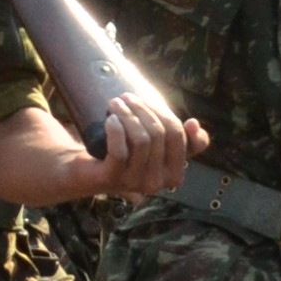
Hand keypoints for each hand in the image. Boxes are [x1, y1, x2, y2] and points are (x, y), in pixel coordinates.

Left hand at [64, 96, 201, 202]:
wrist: (87, 169)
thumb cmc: (125, 152)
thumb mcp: (157, 144)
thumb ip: (181, 138)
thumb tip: (194, 123)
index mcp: (173, 174)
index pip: (179, 136)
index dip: (164, 112)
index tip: (149, 100)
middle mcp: (157, 183)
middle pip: (159, 134)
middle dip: (142, 109)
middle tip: (125, 98)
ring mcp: (134, 183)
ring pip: (141, 140)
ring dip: (127, 115)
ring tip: (115, 104)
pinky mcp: (111, 179)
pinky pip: (120, 152)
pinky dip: (116, 130)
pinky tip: (110, 119)